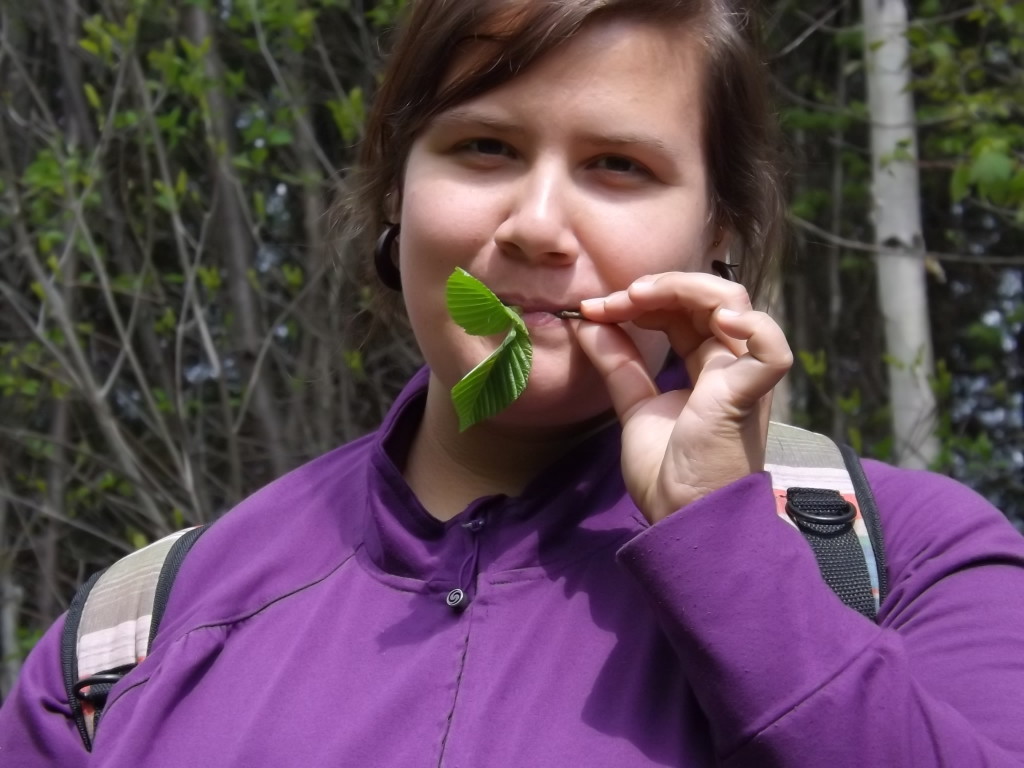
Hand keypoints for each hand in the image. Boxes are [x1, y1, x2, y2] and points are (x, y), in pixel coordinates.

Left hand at [572, 272, 792, 523]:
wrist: (683, 519)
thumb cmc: (668, 473)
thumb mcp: (634, 406)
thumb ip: (617, 365)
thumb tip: (587, 322)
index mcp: (706, 367)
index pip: (679, 312)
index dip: (638, 302)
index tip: (593, 309)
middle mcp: (729, 364)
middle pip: (705, 298)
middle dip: (655, 288)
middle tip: (613, 299)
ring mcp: (743, 376)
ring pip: (733, 302)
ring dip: (683, 288)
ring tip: (639, 296)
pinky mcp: (751, 393)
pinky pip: (771, 349)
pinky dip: (752, 325)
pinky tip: (718, 317)